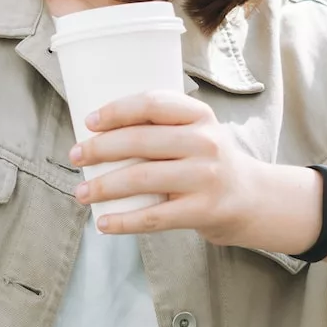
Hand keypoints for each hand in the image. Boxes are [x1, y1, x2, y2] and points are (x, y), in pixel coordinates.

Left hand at [70, 91, 281, 246]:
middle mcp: (206, 142)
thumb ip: (161, 126)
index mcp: (200, 115)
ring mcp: (207, 177)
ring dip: (104, 186)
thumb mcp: (198, 131)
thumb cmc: (209, 161)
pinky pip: (154, 217)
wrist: (252, 198)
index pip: (152, 104)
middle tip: (75, 156)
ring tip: (81, 192)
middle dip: (99, 149)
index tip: (90, 122)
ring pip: (142, 178)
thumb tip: (98, 132)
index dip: (117, 110)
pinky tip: (103, 223)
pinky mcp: (204, 210)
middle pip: (140, 141)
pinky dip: (123, 221)